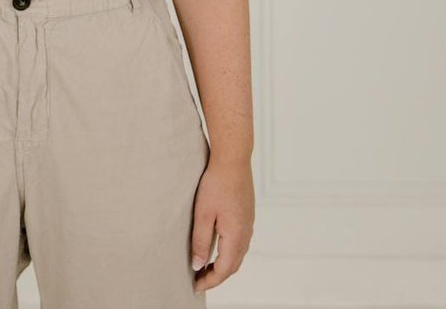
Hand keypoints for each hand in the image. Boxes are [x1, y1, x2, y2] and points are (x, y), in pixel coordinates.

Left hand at [190, 155, 253, 291]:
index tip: (196, 286)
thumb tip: (198, 265)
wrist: (233, 160)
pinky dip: (228, 253)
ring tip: (205, 268)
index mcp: (236, 236)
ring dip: (223, 265)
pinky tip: (217, 248)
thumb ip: (201, 241)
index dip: (210, 280)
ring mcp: (249, 224)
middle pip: (233, 265)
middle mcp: (246, 233)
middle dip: (217, 276)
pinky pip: (240, 243)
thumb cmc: (216, 184)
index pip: (225, 269)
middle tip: (199, 280)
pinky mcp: (246, 216)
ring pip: (237, 254)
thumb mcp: (203, 214)